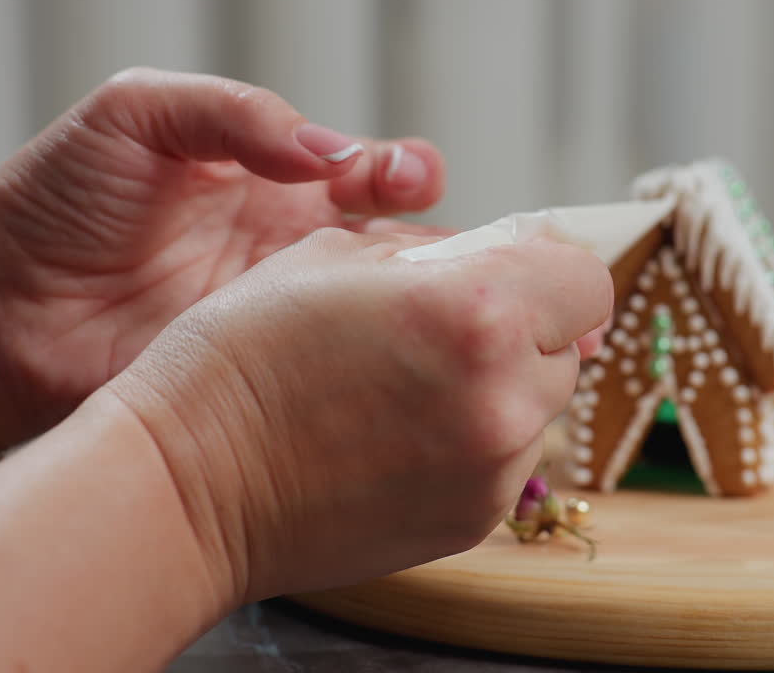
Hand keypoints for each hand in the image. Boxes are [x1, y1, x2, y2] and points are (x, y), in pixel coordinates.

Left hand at [0, 68, 447, 449]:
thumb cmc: (51, 206)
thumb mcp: (134, 114)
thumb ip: (232, 110)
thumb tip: (323, 148)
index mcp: (273, 184)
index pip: (365, 172)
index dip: (398, 170)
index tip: (402, 177)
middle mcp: (293, 252)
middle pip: (395, 243)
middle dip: (431, 236)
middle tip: (423, 239)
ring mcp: (286, 322)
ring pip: (383, 313)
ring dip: (415, 303)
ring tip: (428, 296)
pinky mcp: (273, 383)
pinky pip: (342, 373)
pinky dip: (378, 365)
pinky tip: (392, 354)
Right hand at [104, 228, 612, 602]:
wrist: (188, 483)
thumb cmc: (244, 356)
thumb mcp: (339, 254)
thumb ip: (445, 251)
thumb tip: (507, 260)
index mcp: (477, 312)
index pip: (585, 281)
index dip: (550, 271)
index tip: (513, 274)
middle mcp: (503, 397)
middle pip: (565, 348)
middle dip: (519, 330)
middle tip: (438, 332)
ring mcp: (493, 471)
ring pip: (537, 410)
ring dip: (496, 389)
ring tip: (406, 391)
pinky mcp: (473, 521)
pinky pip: (504, 464)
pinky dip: (471, 444)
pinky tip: (396, 437)